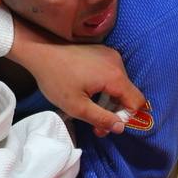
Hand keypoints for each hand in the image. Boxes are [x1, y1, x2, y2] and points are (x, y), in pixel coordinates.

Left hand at [7, 21, 145, 136]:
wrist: (40, 50)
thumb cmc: (56, 79)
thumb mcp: (77, 107)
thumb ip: (102, 119)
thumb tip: (121, 127)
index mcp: (115, 76)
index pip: (137, 101)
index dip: (126, 117)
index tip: (106, 124)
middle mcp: (117, 62)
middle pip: (127, 93)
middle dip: (114, 111)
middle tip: (94, 124)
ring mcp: (109, 54)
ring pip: (119, 84)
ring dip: (107, 99)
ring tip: (87, 106)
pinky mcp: (100, 50)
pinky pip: (110, 73)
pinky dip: (103, 85)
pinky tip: (85, 89)